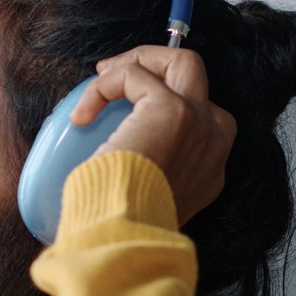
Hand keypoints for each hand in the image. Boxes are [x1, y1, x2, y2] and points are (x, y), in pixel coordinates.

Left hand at [70, 46, 236, 224]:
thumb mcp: (141, 198)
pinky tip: (82, 114)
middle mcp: (213, 143)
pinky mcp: (173, 110)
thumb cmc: (119, 225)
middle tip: (112, 75)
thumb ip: (143, 174)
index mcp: (208, 168)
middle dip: (155, 66)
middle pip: (196, 78)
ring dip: (138, 60)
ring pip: (182, 62)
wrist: (123, 235)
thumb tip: (107, 159)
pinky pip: (135, 75)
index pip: (198, 116)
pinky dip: (103, 87)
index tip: (121, 108)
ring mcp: (199, 123)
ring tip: (100, 77)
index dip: (157, 101)